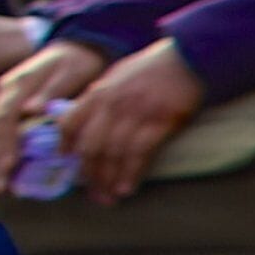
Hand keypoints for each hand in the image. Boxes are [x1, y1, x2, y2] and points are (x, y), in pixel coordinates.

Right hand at [0, 39, 104, 192]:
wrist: (77, 48)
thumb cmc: (76, 62)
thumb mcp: (69, 70)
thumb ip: (51, 90)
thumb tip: (31, 109)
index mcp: (17, 86)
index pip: (1, 120)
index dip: (2, 145)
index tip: (8, 167)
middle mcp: (4, 96)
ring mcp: (4, 103)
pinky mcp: (10, 111)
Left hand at [58, 40, 206, 203]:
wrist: (189, 58)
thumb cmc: (156, 68)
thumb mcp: (119, 75)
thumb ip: (103, 96)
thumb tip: (90, 119)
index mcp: (99, 92)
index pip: (70, 123)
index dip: (66, 146)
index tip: (68, 162)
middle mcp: (112, 104)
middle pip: (91, 146)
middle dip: (90, 174)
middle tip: (94, 193)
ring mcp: (135, 113)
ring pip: (114, 154)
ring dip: (110, 179)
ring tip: (110, 197)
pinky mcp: (159, 122)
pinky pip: (139, 154)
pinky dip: (132, 174)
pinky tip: (128, 187)